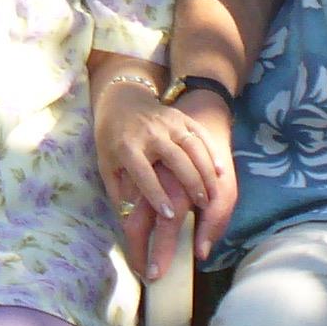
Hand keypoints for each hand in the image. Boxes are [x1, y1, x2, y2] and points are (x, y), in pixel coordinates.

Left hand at [94, 81, 227, 281]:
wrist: (120, 101)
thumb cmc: (112, 140)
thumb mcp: (106, 165)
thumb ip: (118, 194)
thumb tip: (128, 224)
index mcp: (127, 147)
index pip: (143, 173)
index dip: (156, 194)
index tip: (170, 215)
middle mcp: (150, 133)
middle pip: (175, 158)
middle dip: (191, 182)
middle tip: (203, 205)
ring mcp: (168, 123)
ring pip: (192, 146)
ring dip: (205, 170)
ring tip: (213, 194)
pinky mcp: (181, 117)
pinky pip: (200, 134)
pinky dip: (211, 152)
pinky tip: (220, 171)